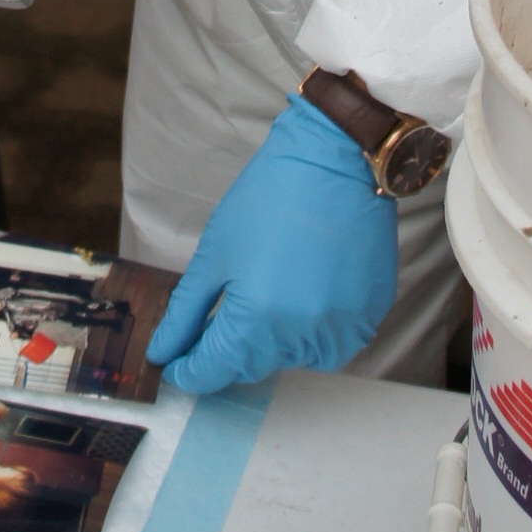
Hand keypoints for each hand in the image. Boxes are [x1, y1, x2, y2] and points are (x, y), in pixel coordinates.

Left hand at [146, 96, 397, 393]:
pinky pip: (334, 345)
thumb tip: (162, 352)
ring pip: (296, 360)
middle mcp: (300, 332)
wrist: (334, 161)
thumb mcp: (214, 255)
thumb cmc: (269, 199)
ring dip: (277, 343)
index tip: (177, 364)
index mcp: (255, 318)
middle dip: (232, 351)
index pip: (214, 371)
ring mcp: (341, 327)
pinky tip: (308, 293)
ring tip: (275, 294)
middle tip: (225, 317)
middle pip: (253, 367)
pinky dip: (315, 332)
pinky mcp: (369, 316)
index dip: (190, 371)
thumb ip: (186, 312)